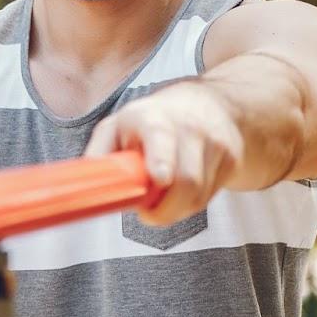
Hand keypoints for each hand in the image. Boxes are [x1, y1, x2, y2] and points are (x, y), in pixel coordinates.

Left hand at [84, 81, 243, 225]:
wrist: (207, 104)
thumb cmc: (151, 121)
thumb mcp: (117, 126)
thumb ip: (99, 153)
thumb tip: (85, 183)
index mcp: (154, 117)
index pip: (161, 137)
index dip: (161, 160)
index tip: (159, 179)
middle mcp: (190, 127)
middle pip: (186, 181)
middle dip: (163, 210)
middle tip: (146, 213)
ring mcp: (216, 142)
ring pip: (198, 196)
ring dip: (175, 210)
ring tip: (162, 198)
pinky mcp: (232, 159)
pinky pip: (209, 198)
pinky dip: (191, 204)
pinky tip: (182, 190)